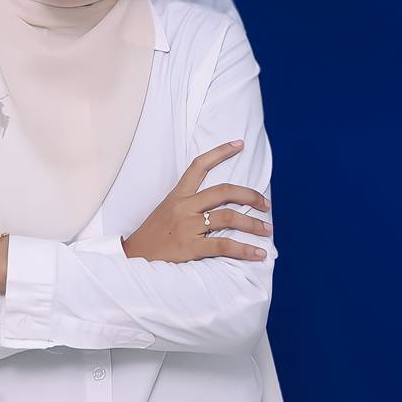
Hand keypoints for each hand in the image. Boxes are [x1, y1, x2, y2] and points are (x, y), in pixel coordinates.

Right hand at [121, 140, 271, 262]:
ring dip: (252, 224)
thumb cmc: (154, 236)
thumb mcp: (168, 211)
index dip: (220, 152)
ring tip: (267, 230)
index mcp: (178, 195)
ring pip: (228, 217)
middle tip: (266, 204)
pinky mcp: (190, 247)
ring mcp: (187, 226)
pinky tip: (258, 253)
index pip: (199, 165)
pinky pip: (223, 246)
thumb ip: (190, 205)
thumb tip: (220, 207)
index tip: (239, 144)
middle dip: (250, 196)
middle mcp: (184, 206)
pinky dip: (245, 250)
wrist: (133, 258)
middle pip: (224, 191)